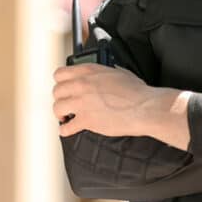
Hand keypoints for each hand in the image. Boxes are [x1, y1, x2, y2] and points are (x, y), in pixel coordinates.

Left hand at [53, 64, 190, 149]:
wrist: (144, 107)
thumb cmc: (137, 92)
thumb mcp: (119, 72)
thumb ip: (104, 73)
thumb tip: (104, 74)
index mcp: (89, 71)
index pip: (60, 73)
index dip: (61, 82)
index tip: (64, 87)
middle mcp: (82, 85)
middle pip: (56, 91)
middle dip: (61, 98)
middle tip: (66, 103)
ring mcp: (82, 103)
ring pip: (57, 108)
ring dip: (60, 114)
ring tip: (65, 117)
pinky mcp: (86, 120)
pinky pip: (66, 127)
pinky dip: (65, 130)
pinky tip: (66, 130)